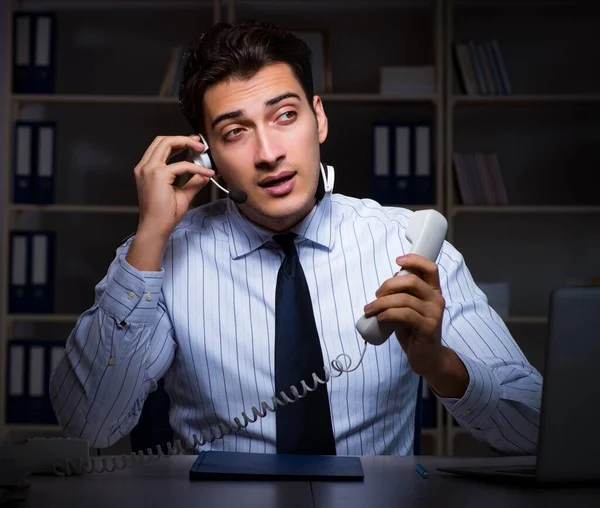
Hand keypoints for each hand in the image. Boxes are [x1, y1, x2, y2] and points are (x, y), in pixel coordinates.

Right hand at [133, 134, 214, 238]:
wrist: (156, 227)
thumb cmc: (164, 215)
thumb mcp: (182, 194)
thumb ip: (192, 182)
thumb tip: (204, 175)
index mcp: (146, 170)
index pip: (160, 147)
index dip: (178, 142)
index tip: (193, 144)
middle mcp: (145, 167)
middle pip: (162, 140)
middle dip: (183, 138)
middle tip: (199, 143)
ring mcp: (149, 169)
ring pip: (167, 143)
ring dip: (187, 143)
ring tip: (201, 150)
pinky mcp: (158, 175)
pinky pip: (182, 165)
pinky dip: (197, 168)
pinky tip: (206, 173)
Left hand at [362, 254, 445, 376]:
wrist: (427, 357)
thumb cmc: (414, 330)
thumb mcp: (408, 308)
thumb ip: (403, 293)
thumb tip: (390, 280)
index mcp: (433, 291)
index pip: (430, 268)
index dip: (414, 260)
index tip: (397, 260)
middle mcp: (437, 299)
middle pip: (412, 281)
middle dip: (389, 285)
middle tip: (376, 295)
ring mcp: (434, 314)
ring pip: (404, 299)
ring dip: (382, 303)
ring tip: (370, 310)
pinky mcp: (428, 327)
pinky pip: (404, 315)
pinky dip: (388, 314)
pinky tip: (379, 319)